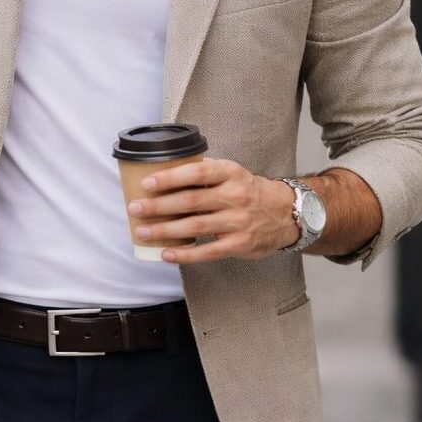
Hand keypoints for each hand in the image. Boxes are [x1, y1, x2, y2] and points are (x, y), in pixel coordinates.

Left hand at [126, 157, 298, 263]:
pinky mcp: (239, 244)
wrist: (285, 213)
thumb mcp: (232, 172)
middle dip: (159, 206)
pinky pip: (207, 251)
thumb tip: (167, 167)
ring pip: (195, 227)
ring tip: (143, 231)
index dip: (170, 178)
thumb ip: (204, 171)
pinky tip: (166, 253)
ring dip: (165, 230)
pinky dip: (184, 254)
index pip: (197, 173)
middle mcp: (235, 196)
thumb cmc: (249, 191)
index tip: (146, 183)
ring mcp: (237, 222)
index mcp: (230, 173)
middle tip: (135, 208)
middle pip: (190, 201)